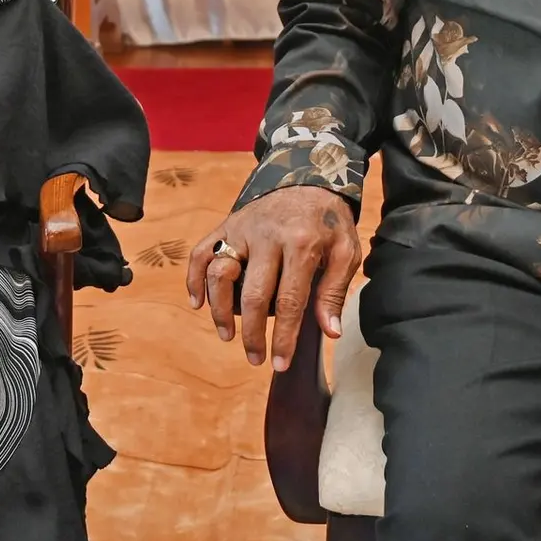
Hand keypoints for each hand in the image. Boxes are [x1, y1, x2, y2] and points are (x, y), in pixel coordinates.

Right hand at [187, 189, 360, 371]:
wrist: (308, 176)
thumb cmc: (329, 221)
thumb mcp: (346, 250)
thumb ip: (336, 289)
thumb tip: (330, 331)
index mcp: (302, 244)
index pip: (290, 300)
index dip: (284, 336)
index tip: (280, 363)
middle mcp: (268, 237)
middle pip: (254, 294)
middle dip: (253, 333)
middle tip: (255, 359)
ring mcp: (242, 230)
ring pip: (221, 273)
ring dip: (220, 310)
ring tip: (227, 335)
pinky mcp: (227, 225)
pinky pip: (202, 252)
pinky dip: (195, 278)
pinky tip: (198, 303)